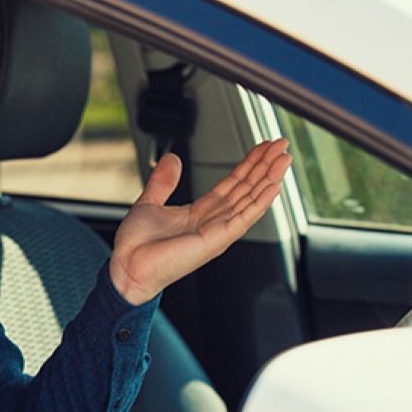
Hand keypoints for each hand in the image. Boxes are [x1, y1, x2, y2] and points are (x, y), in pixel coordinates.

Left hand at [109, 139, 291, 304]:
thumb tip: (172, 158)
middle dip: (265, 166)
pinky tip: (274, 186)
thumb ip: (163, 181)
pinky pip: (244, 218)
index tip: (263, 147)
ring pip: (251, 200)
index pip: (233, 183)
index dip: (249, 164)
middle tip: (281, 145)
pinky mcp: (216, 240)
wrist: (127, 267)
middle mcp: (214, 222)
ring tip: (284, 158)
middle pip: (247, 188)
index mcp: (201, 213)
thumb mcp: (150, 202)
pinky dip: (260, 202)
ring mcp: (218, 231)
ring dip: (269, 178)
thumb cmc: (137, 245)